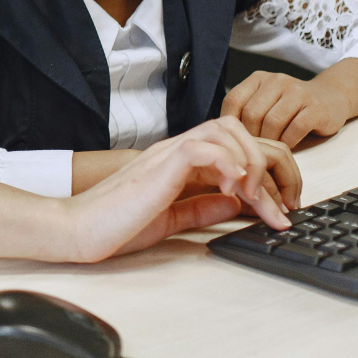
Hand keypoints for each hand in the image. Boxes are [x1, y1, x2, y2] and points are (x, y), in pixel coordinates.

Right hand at [61, 115, 292, 261]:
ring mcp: (168, 153)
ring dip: (252, 163)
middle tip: (278, 204)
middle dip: (269, 162)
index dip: (263, 173)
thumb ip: (202, 207)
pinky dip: (228, 164)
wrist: (79, 230)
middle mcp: (176, 150)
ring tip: (256, 199)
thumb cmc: (115, 225)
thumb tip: (237, 204)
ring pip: (225, 129)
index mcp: (179, 162)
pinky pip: (203, 146)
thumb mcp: (171, 219)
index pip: (233, 146)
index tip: (275, 210)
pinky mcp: (160, 164)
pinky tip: (234, 191)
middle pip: (237, 128)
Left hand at [222, 60, 357, 147]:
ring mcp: (297, 93)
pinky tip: (287, 148)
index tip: (234, 141)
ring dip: (269, 142)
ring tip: (269, 151)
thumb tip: (221, 137)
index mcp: (258, 78)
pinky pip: (294, 129)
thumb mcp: (265, 102)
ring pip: (272, 122)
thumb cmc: (290, 107)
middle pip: (252, 113)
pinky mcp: (315, 108)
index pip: (233, 100)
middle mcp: (276, 81)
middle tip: (253, 151)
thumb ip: (245, 112)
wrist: (331, 98)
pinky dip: (287, 143)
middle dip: (250, 137)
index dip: (230, 125)